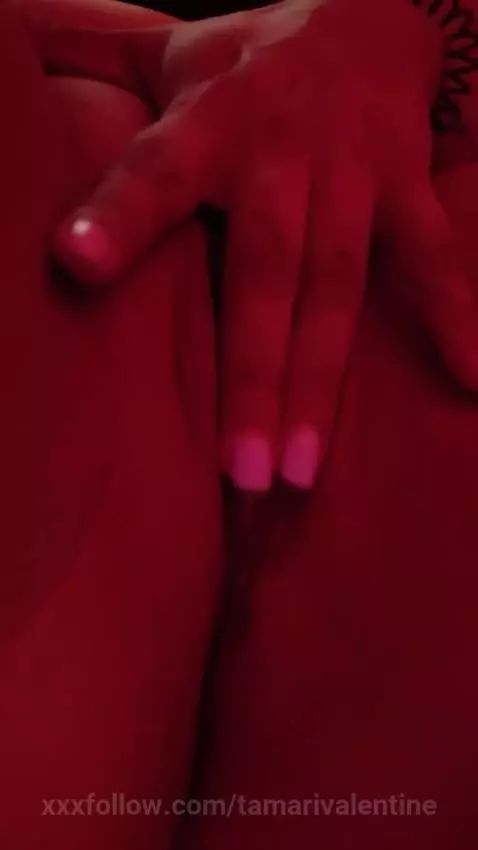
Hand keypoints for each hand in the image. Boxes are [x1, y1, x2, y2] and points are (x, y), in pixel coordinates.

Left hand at [31, 0, 477, 489]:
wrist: (372, 16)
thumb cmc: (248, 63)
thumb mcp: (172, 52)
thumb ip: (101, 68)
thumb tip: (12, 70)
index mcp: (211, 118)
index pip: (157, 167)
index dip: (119, 214)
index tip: (77, 261)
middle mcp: (285, 151)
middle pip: (267, 270)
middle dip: (253, 373)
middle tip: (241, 472)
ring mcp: (357, 175)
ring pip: (338, 287)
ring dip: (321, 381)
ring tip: (303, 472)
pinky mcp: (410, 189)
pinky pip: (434, 261)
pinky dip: (453, 320)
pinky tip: (468, 384)